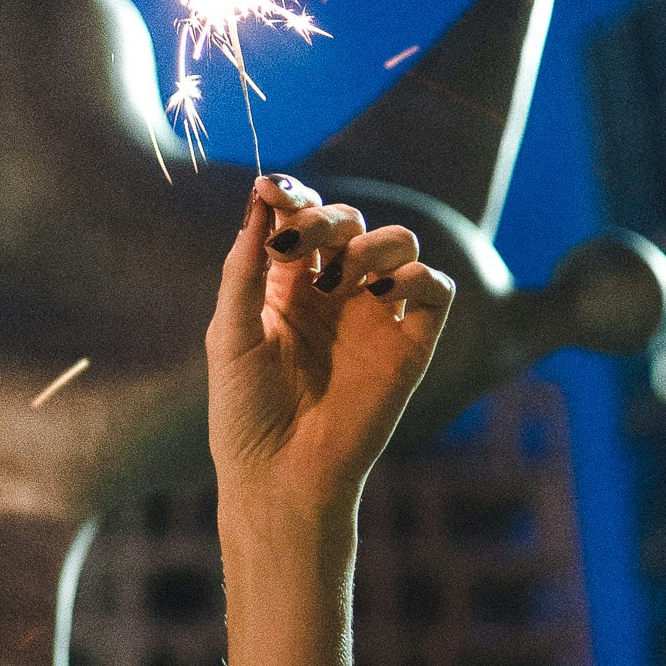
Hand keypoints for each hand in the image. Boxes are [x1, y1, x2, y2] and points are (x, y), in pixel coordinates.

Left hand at [205, 173, 453, 526]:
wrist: (280, 476)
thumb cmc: (246, 412)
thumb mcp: (230, 333)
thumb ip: (244, 267)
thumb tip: (260, 198)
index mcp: (286, 287)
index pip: (300, 220)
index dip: (292, 196)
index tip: (273, 189)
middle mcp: (334, 295)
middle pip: (349, 222)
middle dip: (325, 218)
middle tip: (297, 244)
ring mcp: (375, 317)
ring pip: (397, 242)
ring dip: (370, 244)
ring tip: (339, 279)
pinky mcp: (411, 345)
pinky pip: (435, 288)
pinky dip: (417, 276)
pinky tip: (380, 293)